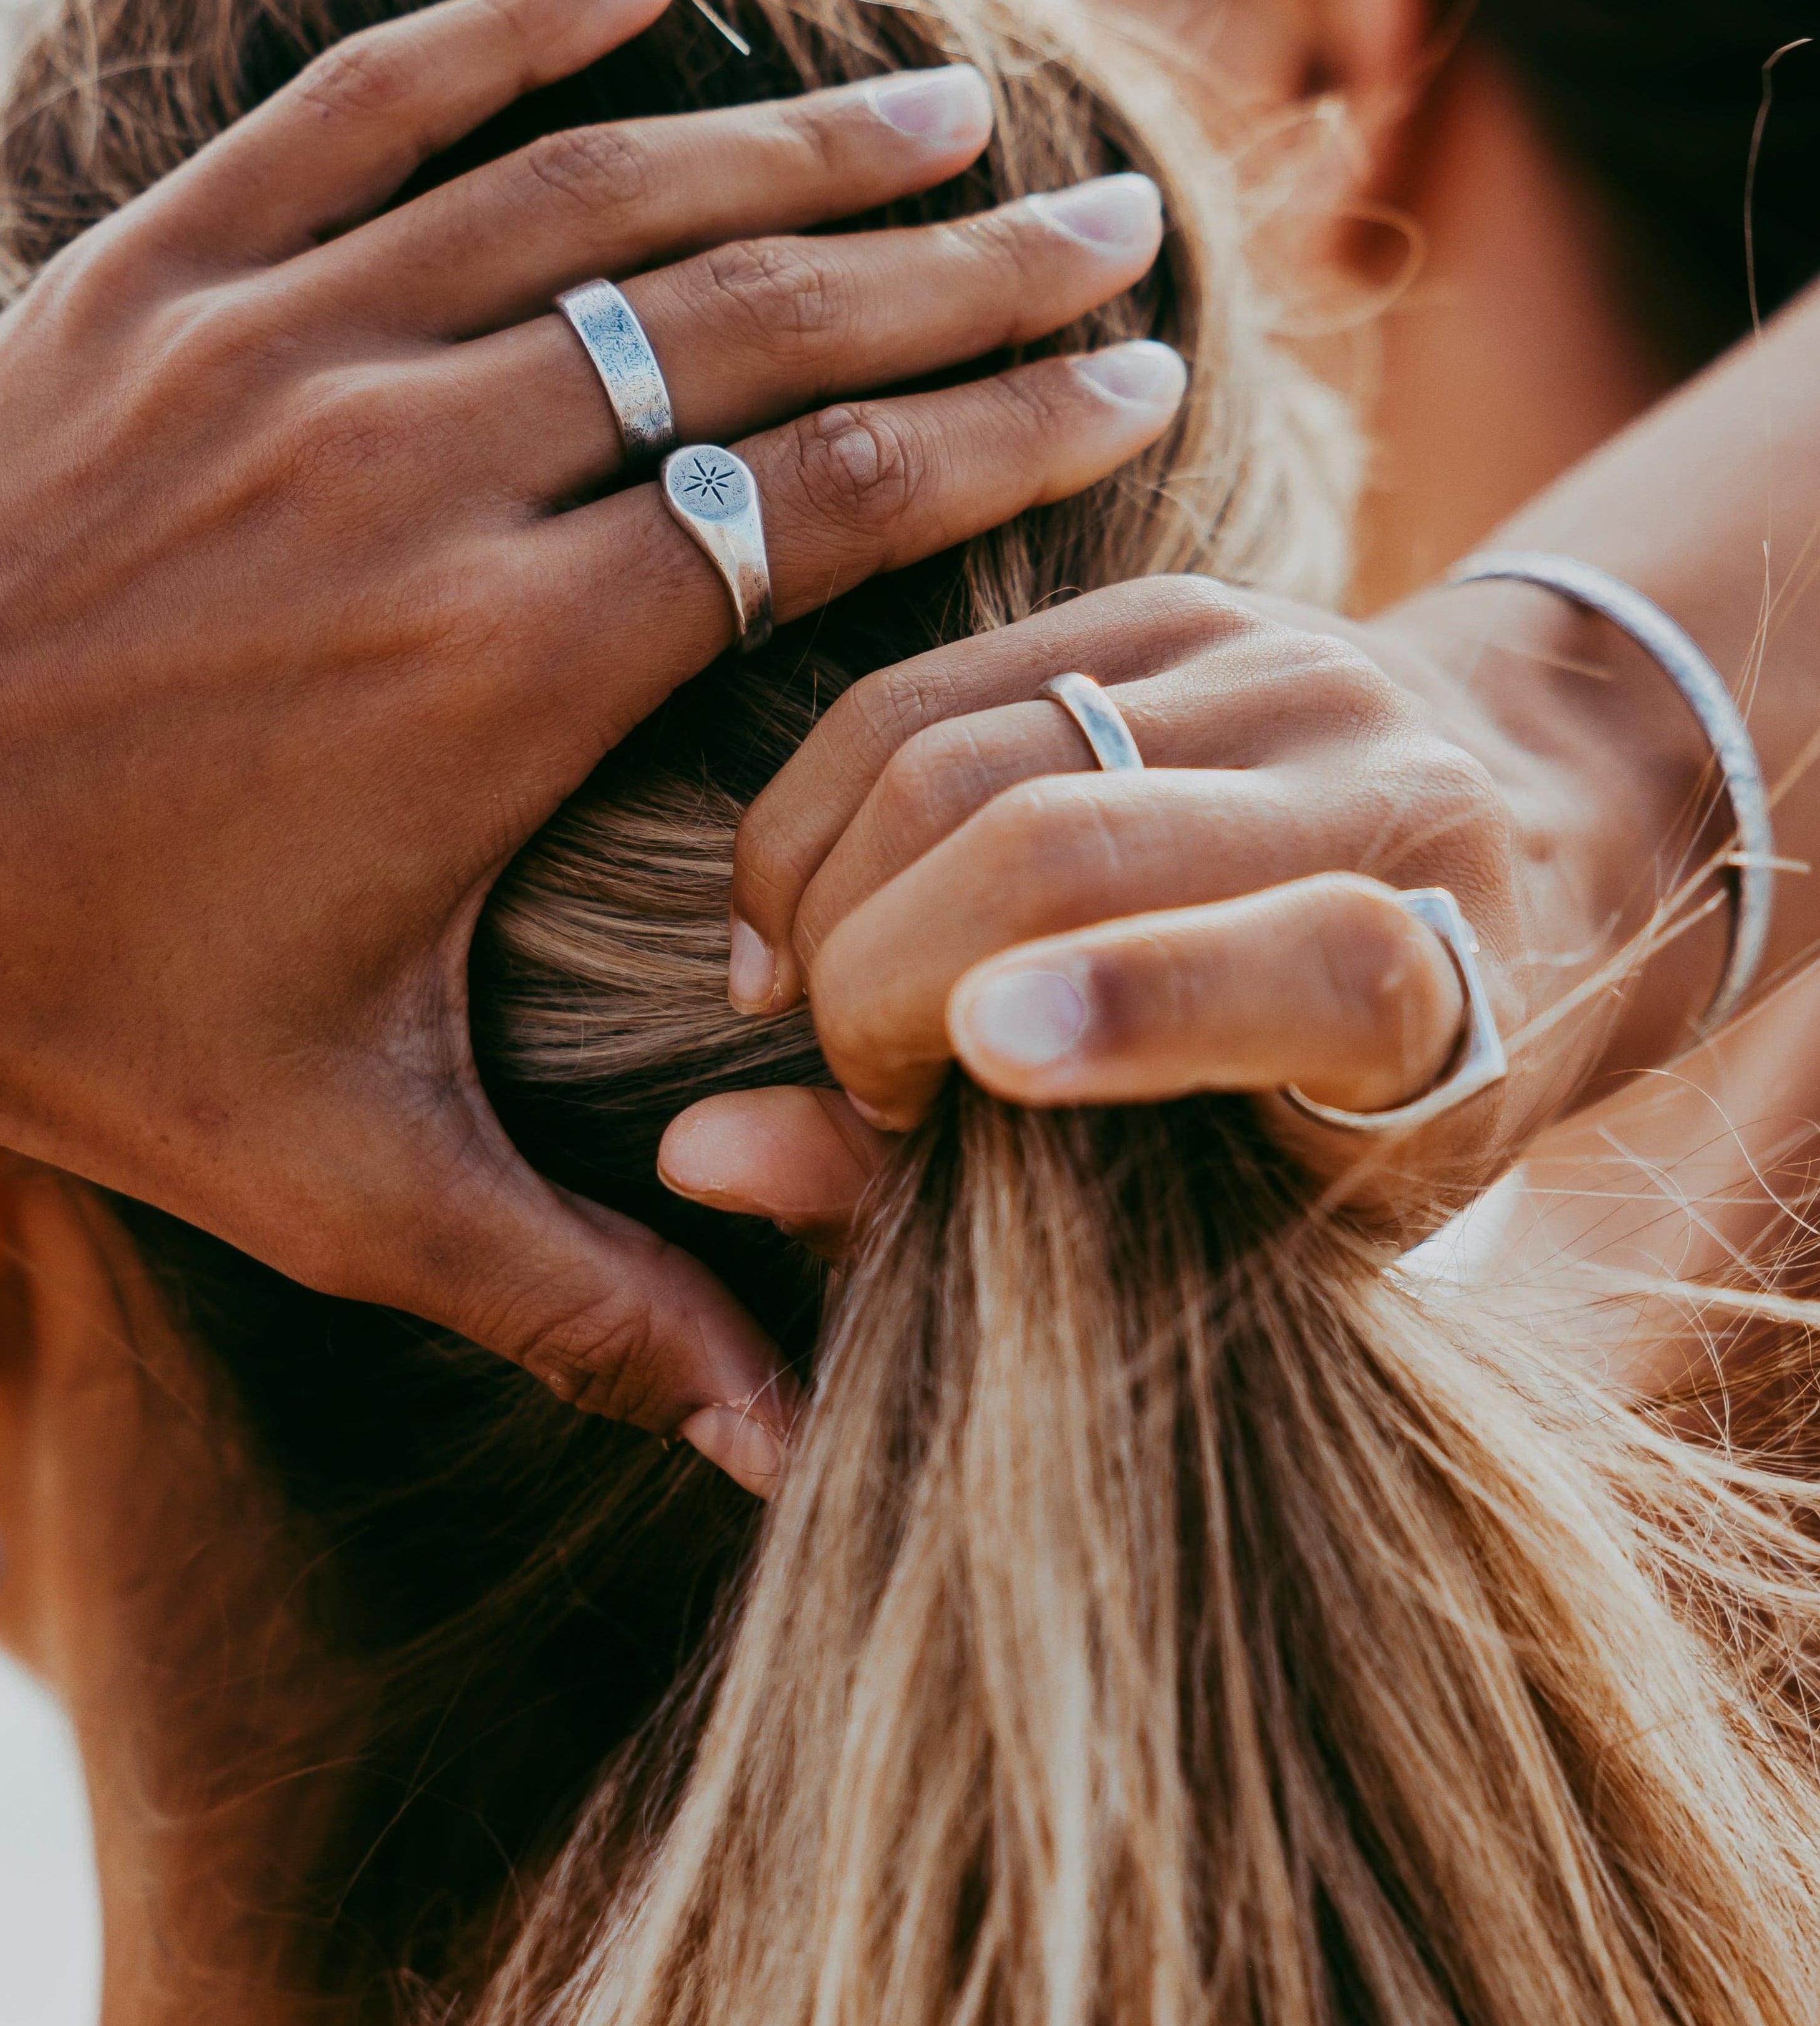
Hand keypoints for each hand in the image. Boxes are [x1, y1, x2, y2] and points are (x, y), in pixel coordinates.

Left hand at [0, 0, 1188, 1485]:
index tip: (1137, 384)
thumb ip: (584, 1301)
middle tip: (1113, 229)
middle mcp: (419, 475)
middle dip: (963, 267)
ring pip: (598, 191)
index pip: (822, 504)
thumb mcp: (345, 1190)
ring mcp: (283, 352)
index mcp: (501, 677)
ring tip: (957, 105)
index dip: (1000, 435)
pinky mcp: (162, 287)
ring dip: (795, 141)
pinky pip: (369, 99)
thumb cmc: (67, 1016)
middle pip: (753, 324)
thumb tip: (782, 1450)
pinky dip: (516, 21)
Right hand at [660, 574, 1719, 1238]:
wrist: (1533, 838)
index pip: (1320, 965)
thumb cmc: (1373, 1091)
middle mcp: (1382, 789)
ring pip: (954, 755)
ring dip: (827, 896)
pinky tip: (800, 911)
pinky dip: (817, 809)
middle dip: (884, 980)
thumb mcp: (1245, 1208)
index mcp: (1453, 981)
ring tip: (813, 1001)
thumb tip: (703, 1153)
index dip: (1139, 1008)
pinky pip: (920, 691)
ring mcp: (1274, 670)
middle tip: (867, 1087)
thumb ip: (976, 1195)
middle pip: (1064, 841)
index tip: (961, 1070)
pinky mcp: (1173, 606)